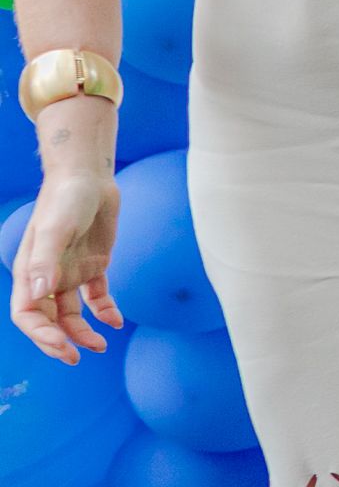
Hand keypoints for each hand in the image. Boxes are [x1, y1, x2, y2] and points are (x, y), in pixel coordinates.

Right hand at [11, 171, 122, 364]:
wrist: (90, 177)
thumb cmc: (66, 199)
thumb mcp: (55, 228)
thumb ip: (47, 259)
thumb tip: (41, 291)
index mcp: (30, 272)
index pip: (27, 314)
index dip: (41, 335)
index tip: (63, 346)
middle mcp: (47, 277)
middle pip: (47, 320)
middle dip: (59, 341)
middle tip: (78, 357)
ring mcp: (70, 272)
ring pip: (72, 313)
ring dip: (83, 331)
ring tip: (101, 345)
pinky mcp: (93, 265)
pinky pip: (96, 296)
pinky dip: (105, 310)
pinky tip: (117, 321)